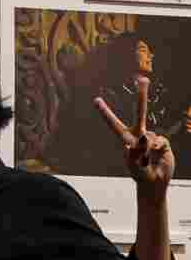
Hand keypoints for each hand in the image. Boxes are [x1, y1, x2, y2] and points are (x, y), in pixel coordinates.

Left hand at [94, 77, 173, 198]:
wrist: (155, 182)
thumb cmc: (140, 175)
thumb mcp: (134, 166)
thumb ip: (137, 152)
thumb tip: (144, 137)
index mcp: (126, 140)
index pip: (113, 124)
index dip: (105, 112)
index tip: (96, 100)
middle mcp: (138, 135)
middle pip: (140, 112)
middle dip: (142, 96)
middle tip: (143, 78)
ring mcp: (151, 138)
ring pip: (151, 137)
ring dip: (148, 151)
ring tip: (147, 162)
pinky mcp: (163, 142)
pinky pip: (161, 142)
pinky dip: (158, 150)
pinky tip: (157, 157)